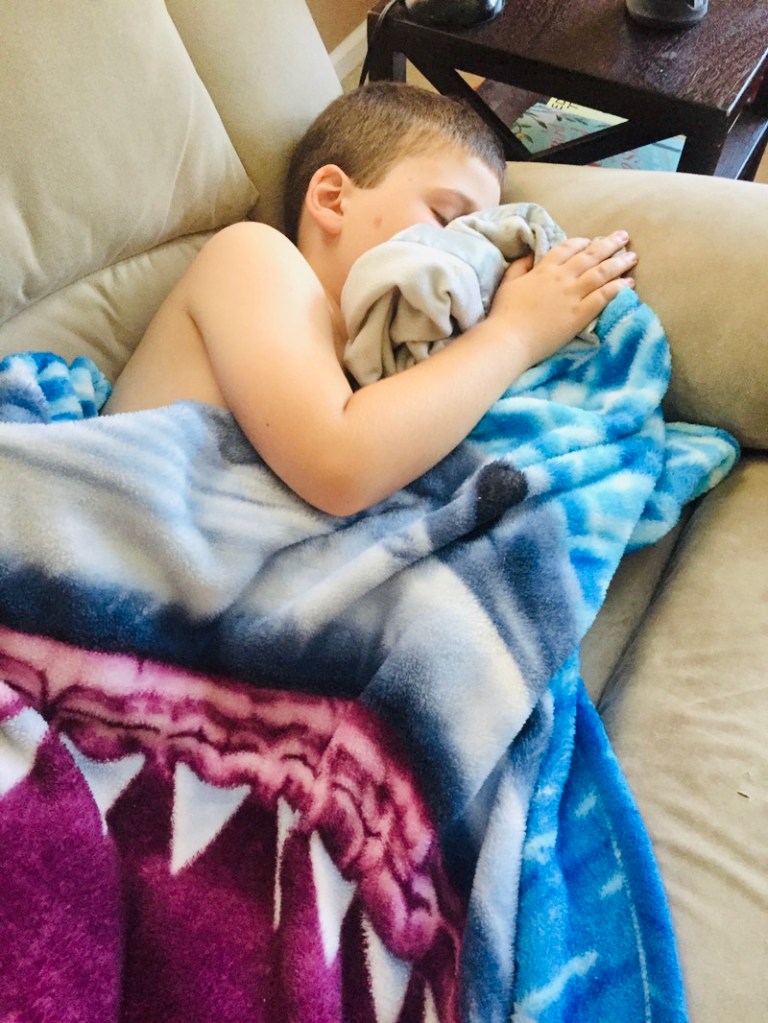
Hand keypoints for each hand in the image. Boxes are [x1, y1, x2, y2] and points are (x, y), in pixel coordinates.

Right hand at [488, 231, 637, 366]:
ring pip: (601, 273)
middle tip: (624, 236)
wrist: (508, 338)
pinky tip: (630, 283)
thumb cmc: (504, 314)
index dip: (582, 242)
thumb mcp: (508, 283)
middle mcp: (561, 278)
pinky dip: (618, 288)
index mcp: (544, 269)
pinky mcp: (579, 314)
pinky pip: (604, 296)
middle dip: (609, 244)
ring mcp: (572, 295)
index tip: (591, 241)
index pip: (567, 248)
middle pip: (590, 255)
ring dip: (619, 263)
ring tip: (633, 256)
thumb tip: (529, 256)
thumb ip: (520, 266)